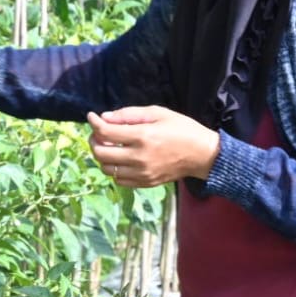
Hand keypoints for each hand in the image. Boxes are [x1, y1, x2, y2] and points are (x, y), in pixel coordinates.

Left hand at [86, 106, 220, 187]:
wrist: (203, 155)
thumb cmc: (183, 129)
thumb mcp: (159, 113)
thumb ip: (130, 114)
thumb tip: (105, 117)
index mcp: (143, 137)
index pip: (105, 132)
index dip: (94, 123)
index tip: (91, 116)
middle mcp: (140, 157)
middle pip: (100, 152)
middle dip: (93, 140)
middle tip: (98, 133)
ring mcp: (142, 173)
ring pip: (107, 168)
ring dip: (102, 156)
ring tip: (109, 146)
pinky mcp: (146, 183)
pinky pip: (119, 180)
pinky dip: (114, 169)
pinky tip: (120, 159)